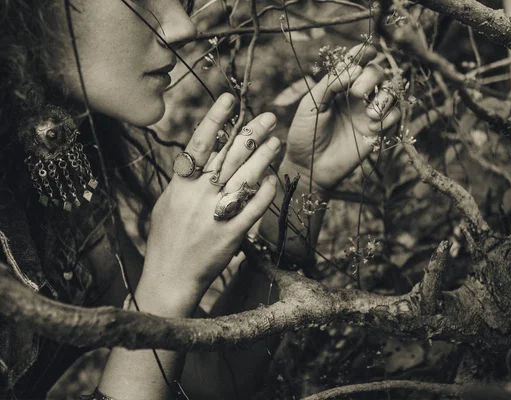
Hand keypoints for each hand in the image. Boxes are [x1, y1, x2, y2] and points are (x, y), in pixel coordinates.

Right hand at [139, 93, 280, 311]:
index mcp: (180, 185)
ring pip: (245, 177)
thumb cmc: (166, 239)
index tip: (230, 99)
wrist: (170, 276)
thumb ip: (184, 180)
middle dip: (251, 133)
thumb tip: (200, 155)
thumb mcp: (167, 203)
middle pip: (229, 156)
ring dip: (263, 157)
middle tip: (268, 117)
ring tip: (276, 140)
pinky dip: (265, 190)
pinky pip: (254, 207)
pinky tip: (273, 178)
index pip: (200, 144)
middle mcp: (198, 196)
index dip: (216, 119)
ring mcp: (216, 214)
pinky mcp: (232, 233)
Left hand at [285, 44, 401, 189]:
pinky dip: (389, 117)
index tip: (368, 51)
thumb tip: (353, 69)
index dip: (364, 53)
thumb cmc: (304, 135)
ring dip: (385, 98)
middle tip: (356, 93)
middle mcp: (357, 96)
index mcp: (339, 86)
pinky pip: (396, 116)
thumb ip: (329, 84)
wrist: (309, 167)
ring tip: (370, 114)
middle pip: (377, 72)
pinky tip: (373, 127)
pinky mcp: (377, 131)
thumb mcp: (311, 105)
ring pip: (392, 92)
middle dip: (371, 77)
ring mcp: (368, 113)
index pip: (356, 63)